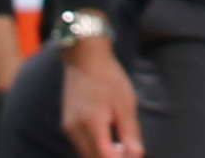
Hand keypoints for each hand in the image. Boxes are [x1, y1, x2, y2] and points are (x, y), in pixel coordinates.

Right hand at [59, 27, 140, 157]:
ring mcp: (69, 128)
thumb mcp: (125, 102)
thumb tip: (137, 154)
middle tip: (128, 151)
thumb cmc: (108, 77)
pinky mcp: (67, 124)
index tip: (134, 154)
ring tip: (121, 146)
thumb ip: (130, 132)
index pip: (105, 157)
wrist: (84, 57)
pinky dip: (94, 147)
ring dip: (102, 154)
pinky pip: (81, 145)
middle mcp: (76, 130)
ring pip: (86, 154)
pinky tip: (108, 137)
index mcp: (92, 124)